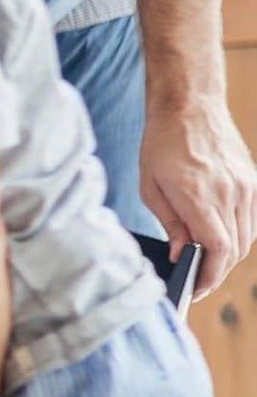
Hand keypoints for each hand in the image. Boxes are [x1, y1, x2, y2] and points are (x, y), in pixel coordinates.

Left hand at [141, 95, 256, 296]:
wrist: (190, 106)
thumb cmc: (161, 144)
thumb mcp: (150, 187)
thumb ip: (170, 223)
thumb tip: (181, 254)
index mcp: (201, 195)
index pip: (217, 248)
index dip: (208, 276)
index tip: (195, 289)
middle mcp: (230, 192)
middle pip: (234, 249)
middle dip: (216, 272)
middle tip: (197, 285)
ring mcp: (247, 186)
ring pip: (246, 237)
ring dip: (228, 257)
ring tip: (206, 267)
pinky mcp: (253, 181)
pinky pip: (251, 220)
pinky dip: (238, 237)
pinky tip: (220, 242)